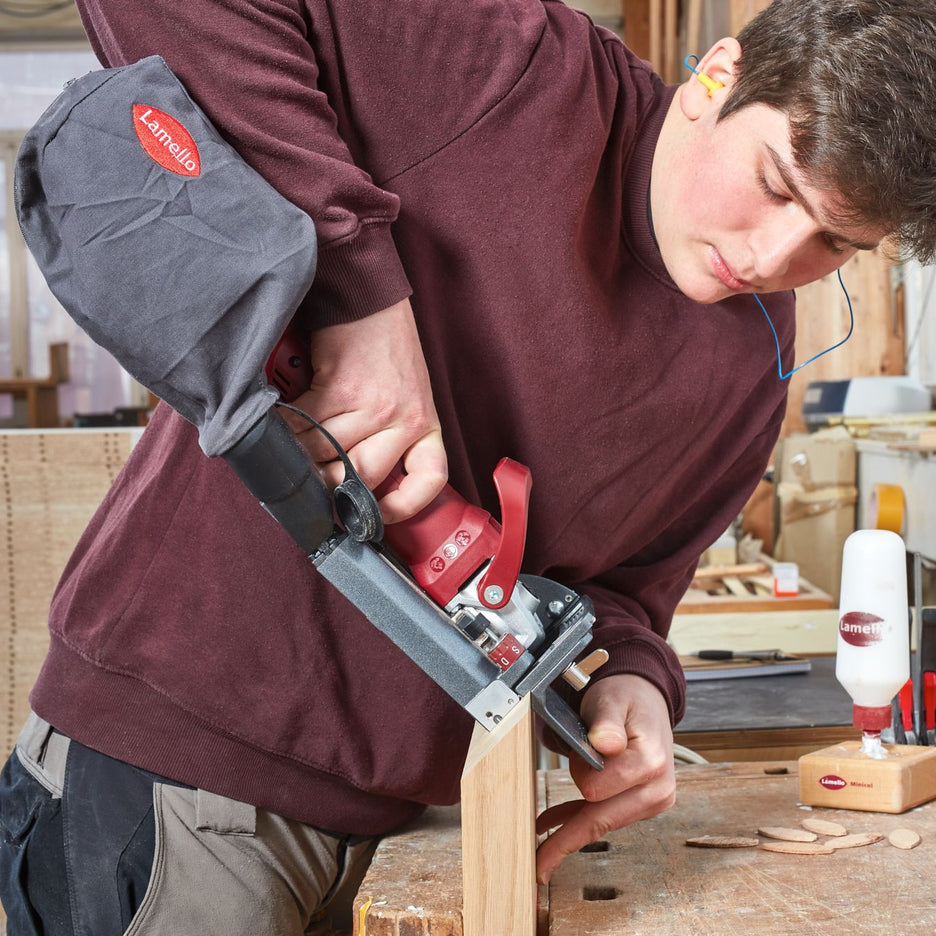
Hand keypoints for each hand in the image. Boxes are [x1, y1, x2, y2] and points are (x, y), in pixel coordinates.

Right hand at [282, 299, 447, 521]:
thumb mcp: (404, 395)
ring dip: (302, 456)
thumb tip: (348, 473)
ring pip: (329, 455)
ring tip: (290, 450)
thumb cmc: (383, 345)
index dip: (404, 505)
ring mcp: (374, 405)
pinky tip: (280, 425)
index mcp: (425, 423)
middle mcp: (405, 418)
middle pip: (363, 477)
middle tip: (312, 481)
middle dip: (331, 486)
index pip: (428, 478)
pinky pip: (304, 426)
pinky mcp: (339, 389)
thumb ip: (387, 434)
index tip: (378, 515)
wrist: (367, 296)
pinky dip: (286, 430)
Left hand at [535, 674, 675, 883]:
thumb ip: (606, 721)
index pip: (599, 789)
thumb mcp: (611, 699)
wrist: (646, 701)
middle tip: (536, 850)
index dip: (578, 776)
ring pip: (600, 824)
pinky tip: (553, 829)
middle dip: (569, 825)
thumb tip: (605, 743)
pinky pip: (604, 821)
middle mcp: (657, 788)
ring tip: (541, 844)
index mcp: (651, 761)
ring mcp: (652, 801)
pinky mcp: (641, 806)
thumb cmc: (626, 698)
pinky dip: (578, 823)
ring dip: (571, 828)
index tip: (567, 766)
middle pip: (601, 818)